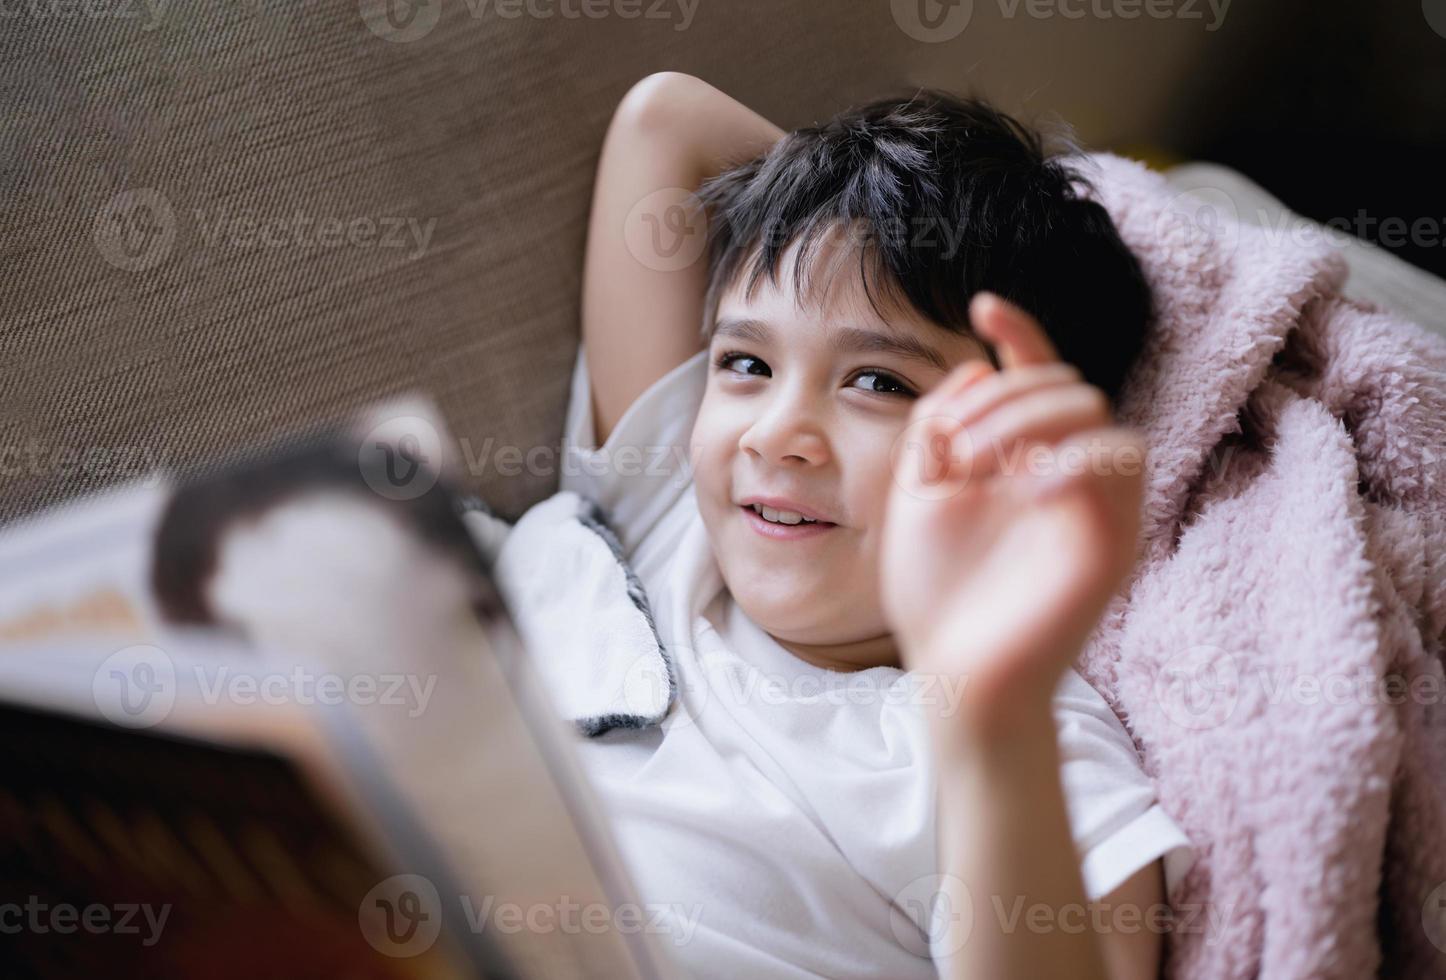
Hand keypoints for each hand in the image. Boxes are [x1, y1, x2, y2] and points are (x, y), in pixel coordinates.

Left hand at [880, 294, 1144, 737]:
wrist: (957, 674)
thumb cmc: (937, 595)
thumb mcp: (917, 497)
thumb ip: (936, 431)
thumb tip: (972, 366)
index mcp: (1019, 461)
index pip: (1034, 380)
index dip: (1018, 336)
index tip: (983, 306)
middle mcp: (1061, 473)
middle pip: (1060, 385)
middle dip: (1003, 394)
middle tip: (955, 446)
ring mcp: (1091, 503)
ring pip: (1094, 409)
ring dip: (1030, 414)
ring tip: (974, 461)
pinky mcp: (1113, 536)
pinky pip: (1119, 459)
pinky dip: (1073, 452)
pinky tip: (1025, 482)